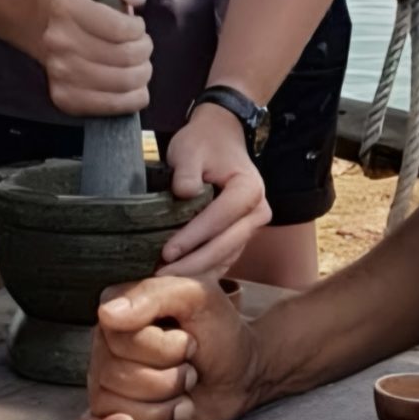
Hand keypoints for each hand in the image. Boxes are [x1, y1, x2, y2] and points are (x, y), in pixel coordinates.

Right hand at [40, 0, 153, 117]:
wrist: (53, 31)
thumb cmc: (86, 4)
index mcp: (66, 8)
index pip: (123, 29)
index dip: (139, 30)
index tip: (135, 27)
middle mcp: (58, 42)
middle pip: (126, 58)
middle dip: (144, 52)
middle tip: (142, 47)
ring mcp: (59, 74)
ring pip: (123, 83)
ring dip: (142, 74)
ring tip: (138, 65)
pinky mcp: (65, 100)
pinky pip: (113, 107)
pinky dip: (133, 99)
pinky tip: (133, 87)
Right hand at [79, 274, 261, 419]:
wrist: (241, 372)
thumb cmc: (219, 332)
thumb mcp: (197, 297)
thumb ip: (154, 294)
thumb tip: (107, 313)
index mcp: (118, 309)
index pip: (120, 338)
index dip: (162, 348)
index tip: (188, 340)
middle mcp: (105, 344)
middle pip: (116, 374)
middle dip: (167, 378)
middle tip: (188, 366)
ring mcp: (107, 379)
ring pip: (113, 404)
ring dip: (161, 405)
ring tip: (180, 389)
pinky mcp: (115, 411)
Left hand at [158, 101, 269, 278]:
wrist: (219, 139)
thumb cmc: (203, 143)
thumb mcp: (190, 149)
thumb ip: (186, 171)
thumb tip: (184, 194)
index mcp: (249, 189)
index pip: (219, 219)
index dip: (192, 238)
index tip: (166, 252)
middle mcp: (258, 212)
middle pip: (225, 246)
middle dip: (192, 264)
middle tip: (160, 277)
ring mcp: (251, 227)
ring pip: (224, 257)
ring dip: (195, 271)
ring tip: (164, 279)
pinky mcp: (241, 237)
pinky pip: (223, 259)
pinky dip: (202, 269)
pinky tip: (177, 276)